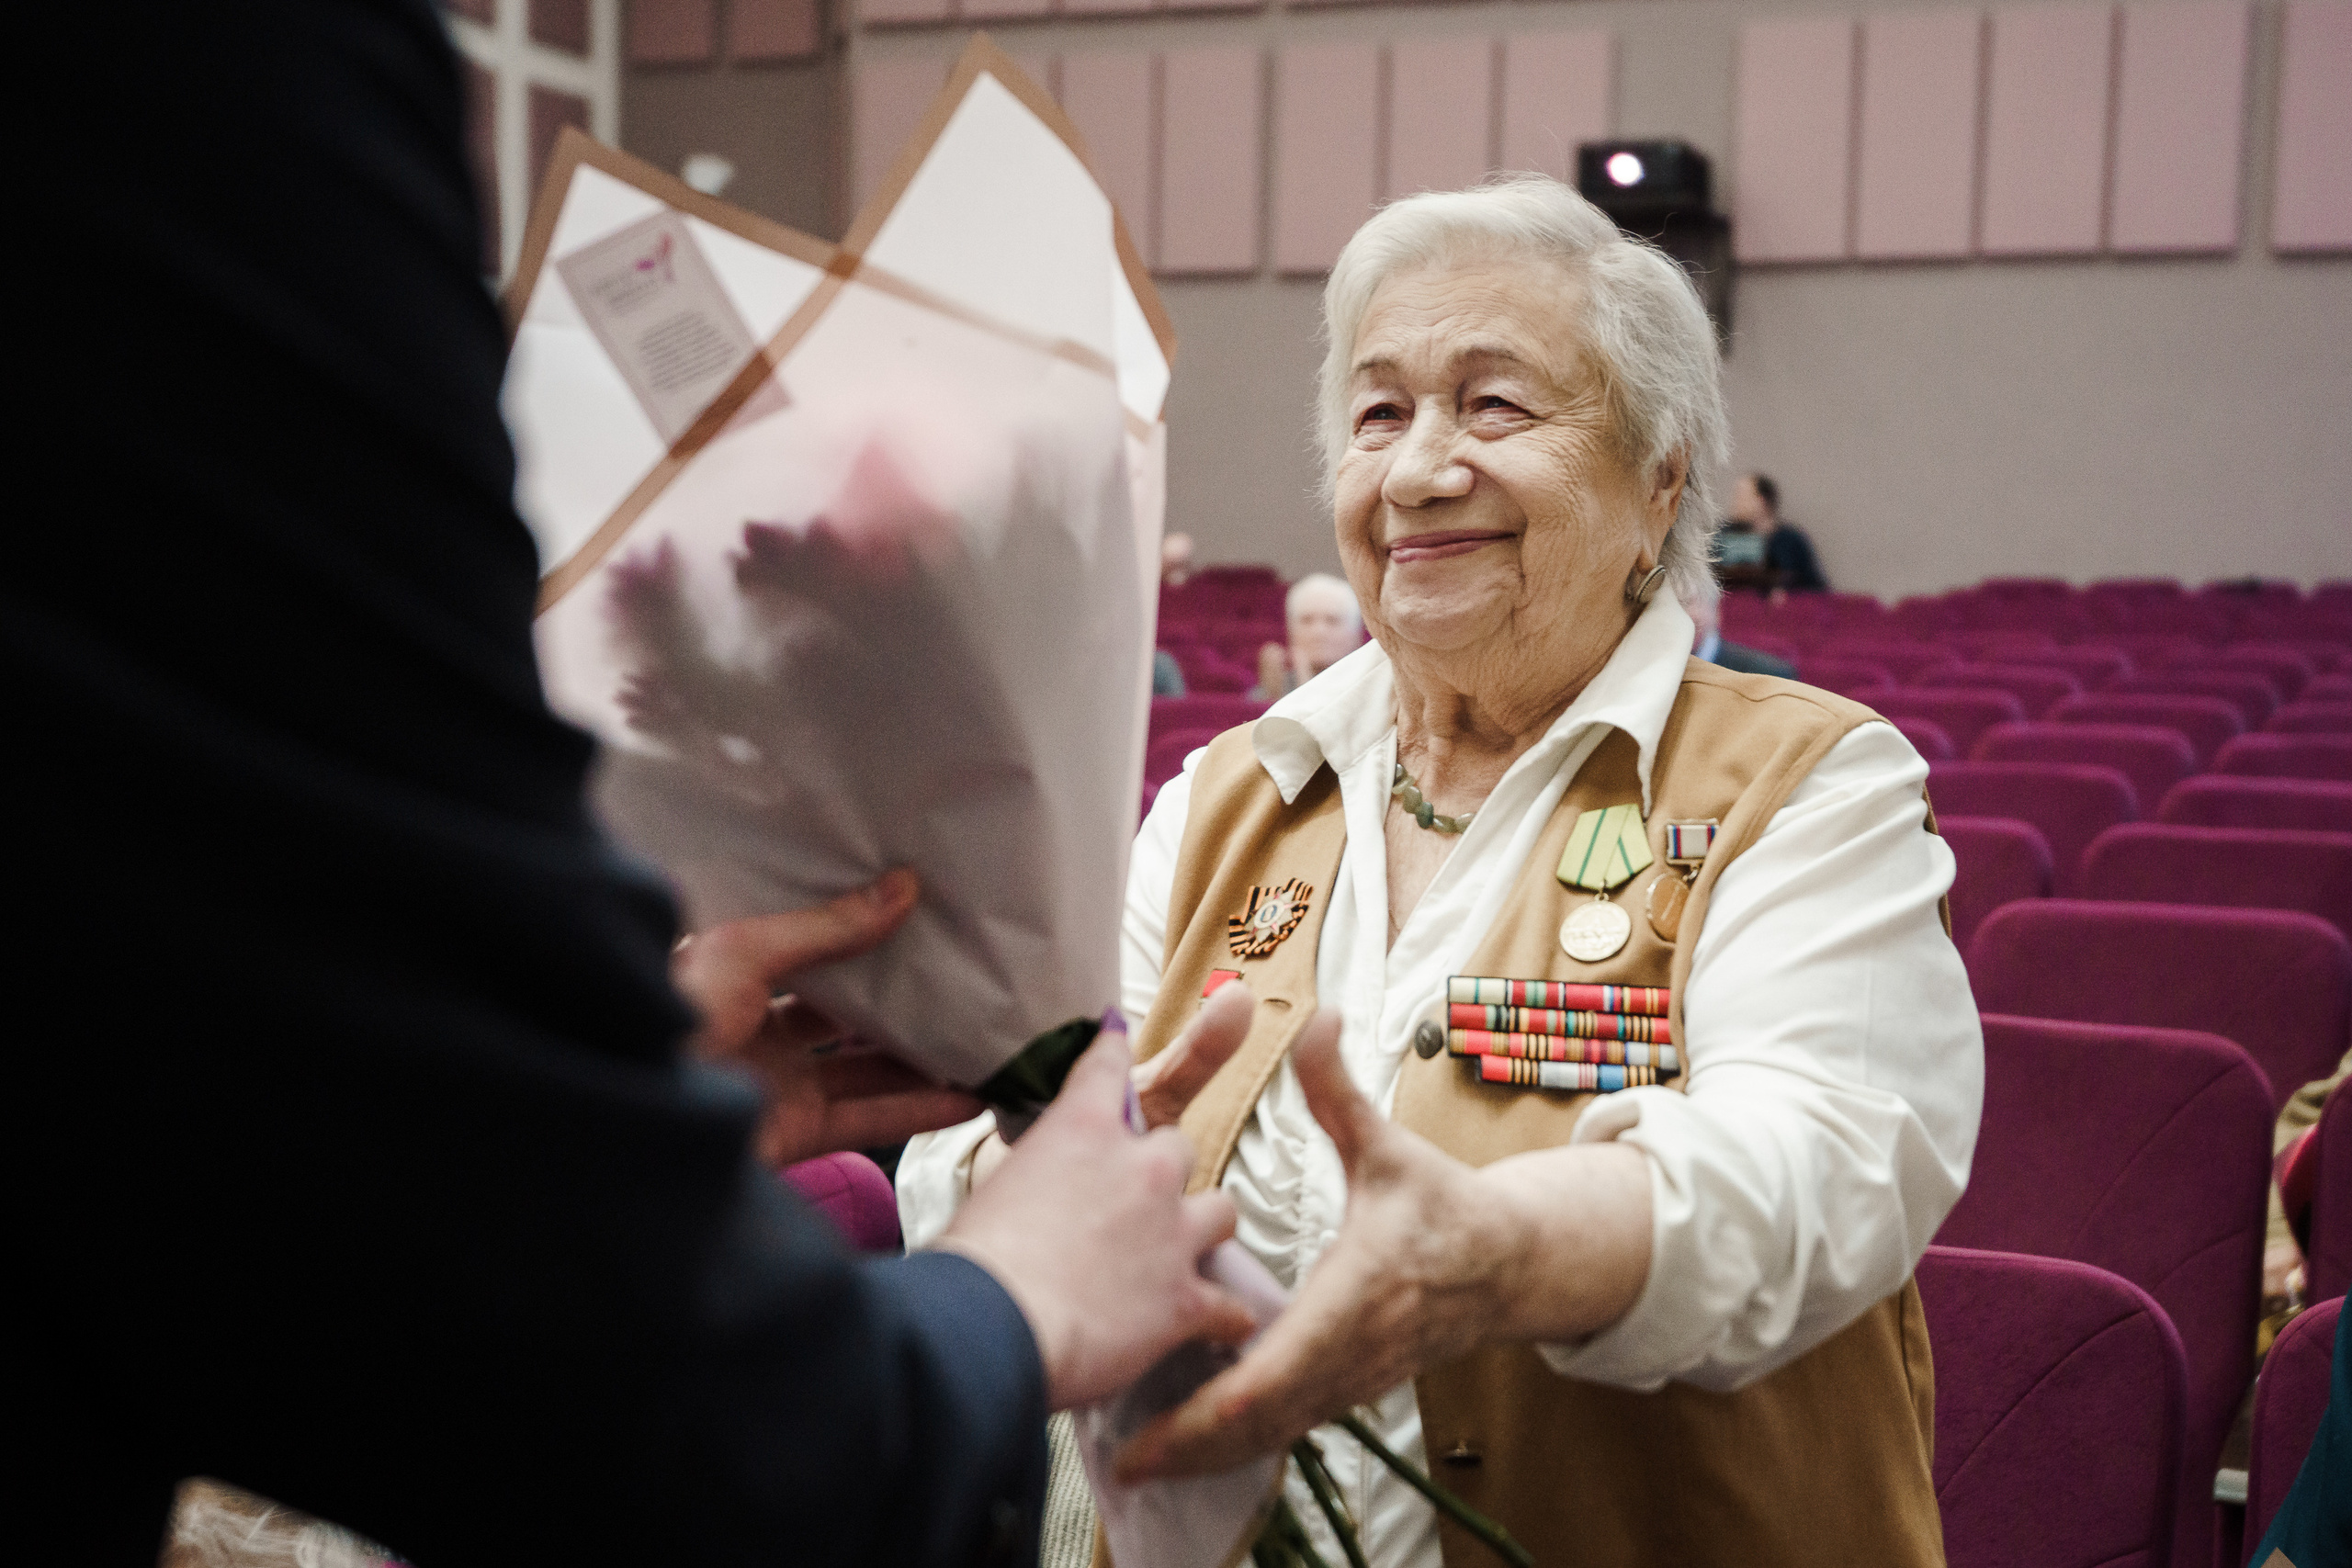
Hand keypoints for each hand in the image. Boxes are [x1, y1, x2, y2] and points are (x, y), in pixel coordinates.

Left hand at [673, 869, 981, 1167]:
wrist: (632, 1123)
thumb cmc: (672, 1019)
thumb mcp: (744, 951)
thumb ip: (826, 927)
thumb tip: (902, 886)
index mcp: (730, 978)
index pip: (803, 950)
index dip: (854, 934)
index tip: (912, 915)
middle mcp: (754, 1032)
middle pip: (841, 1013)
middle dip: (896, 998)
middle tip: (959, 975)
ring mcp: (777, 1085)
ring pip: (865, 1068)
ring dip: (921, 1058)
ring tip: (983, 1035)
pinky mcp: (797, 1134)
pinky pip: (870, 1118)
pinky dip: (921, 1111)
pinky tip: (970, 1095)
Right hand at [937, 1015, 1258, 1409]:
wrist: (994, 1326)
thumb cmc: (974, 1261)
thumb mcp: (994, 1189)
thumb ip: (1032, 1175)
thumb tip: (1036, 1197)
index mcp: (1084, 1127)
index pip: (1109, 1064)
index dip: (1114, 1049)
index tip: (1117, 1038)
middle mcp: (1143, 1166)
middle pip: (1180, 1145)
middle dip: (1162, 1170)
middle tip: (1136, 1199)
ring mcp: (1173, 1230)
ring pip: (1222, 1209)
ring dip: (1203, 1227)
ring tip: (1185, 1251)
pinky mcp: (1187, 1298)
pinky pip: (1232, 1305)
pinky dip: (1227, 1316)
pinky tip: (1223, 1325)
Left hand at [1115, 1011, 1652, 1478]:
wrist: (1511, 1264)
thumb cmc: (1444, 1204)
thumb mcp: (1389, 1146)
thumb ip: (1339, 1090)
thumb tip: (1314, 1015)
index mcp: (1356, 1296)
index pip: (1277, 1368)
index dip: (1212, 1405)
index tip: (1155, 1423)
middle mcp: (1351, 1353)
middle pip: (1263, 1422)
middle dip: (1192, 1446)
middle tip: (1121, 1461)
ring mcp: (1352, 1380)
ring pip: (1273, 1435)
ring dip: (1208, 1452)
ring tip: (1135, 1463)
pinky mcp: (1349, 1388)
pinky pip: (1286, 1425)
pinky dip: (1236, 1440)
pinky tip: (1187, 1443)